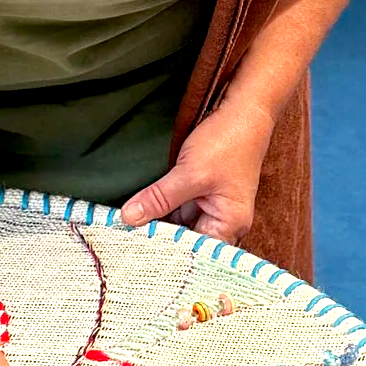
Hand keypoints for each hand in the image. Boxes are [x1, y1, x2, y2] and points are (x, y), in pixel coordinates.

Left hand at [122, 92, 277, 244]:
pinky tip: (137, 215)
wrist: (242, 109)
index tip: (134, 256)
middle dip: (158, 242)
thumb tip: (128, 219)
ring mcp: (210, 207)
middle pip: (186, 243)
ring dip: (156, 226)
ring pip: (178, 226)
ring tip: (124, 235)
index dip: (167, 256)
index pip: (195, 253)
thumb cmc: (227, 143)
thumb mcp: (190, 173)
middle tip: (123, 246)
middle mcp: (222, 222)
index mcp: (229, 225)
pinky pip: (177, 210)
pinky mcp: (200, 193)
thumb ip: (159, 199)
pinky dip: (159, 212)